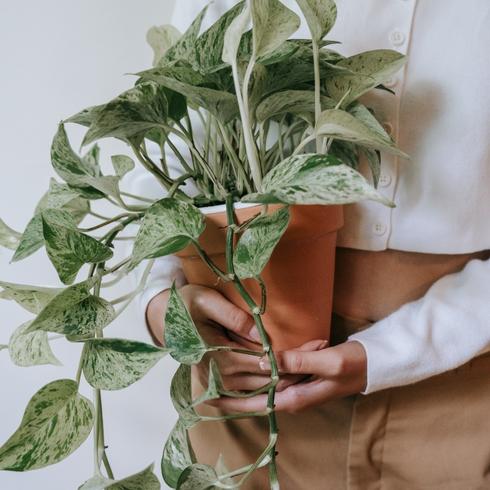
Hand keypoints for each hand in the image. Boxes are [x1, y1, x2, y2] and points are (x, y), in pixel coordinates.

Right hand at [146, 284, 308, 392]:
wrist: (164, 319)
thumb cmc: (187, 305)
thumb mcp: (207, 301)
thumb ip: (234, 317)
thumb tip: (261, 334)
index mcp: (218, 357)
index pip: (267, 362)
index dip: (294, 356)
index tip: (318, 346)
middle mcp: (218, 379)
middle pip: (268, 381)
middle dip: (298, 370)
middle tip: (322, 352)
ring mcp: (216, 388)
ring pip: (261, 395)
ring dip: (288, 386)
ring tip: (314, 373)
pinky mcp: (214, 391)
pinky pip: (245, 403)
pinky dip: (266, 400)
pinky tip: (284, 394)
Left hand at [211, 340, 367, 412]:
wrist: (373, 363)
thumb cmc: (353, 364)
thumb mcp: (326, 360)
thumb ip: (297, 361)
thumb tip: (265, 361)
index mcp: (296, 398)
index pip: (256, 403)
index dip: (231, 402)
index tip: (208, 398)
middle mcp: (292, 396)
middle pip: (256, 395)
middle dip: (232, 391)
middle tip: (206, 381)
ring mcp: (296, 387)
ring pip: (265, 383)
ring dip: (247, 378)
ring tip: (224, 370)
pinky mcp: (300, 377)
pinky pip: (277, 374)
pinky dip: (266, 367)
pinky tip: (262, 358)